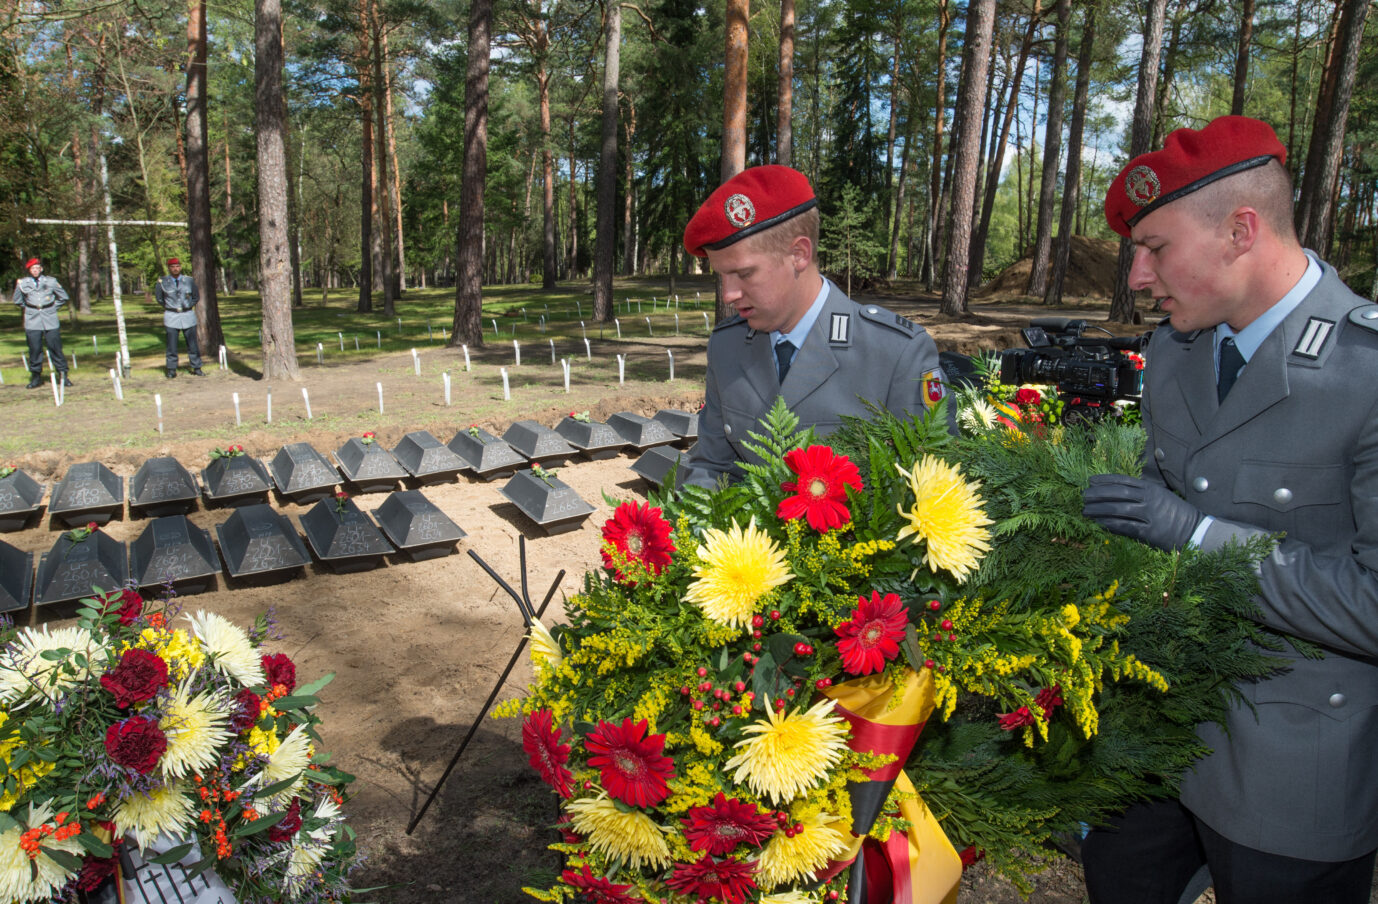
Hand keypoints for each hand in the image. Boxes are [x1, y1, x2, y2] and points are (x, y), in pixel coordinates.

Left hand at [1082, 474, 1202, 550]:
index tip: (1090, 481)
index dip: (1105, 480)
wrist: (1195, 530)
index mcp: (1151, 489)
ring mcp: (1150, 515)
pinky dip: (1110, 525)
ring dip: (1099, 510)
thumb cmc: (1175, 512)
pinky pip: (1126, 527)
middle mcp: (1149, 499)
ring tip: (1085, 510)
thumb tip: (1115, 492)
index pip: (1123, 480)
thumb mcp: (1160, 496)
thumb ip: (1141, 493)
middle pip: (1118, 493)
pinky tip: (1099, 523)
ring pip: (1118, 510)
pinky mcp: (1150, 532)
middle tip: (1083, 496)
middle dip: (1098, 494)